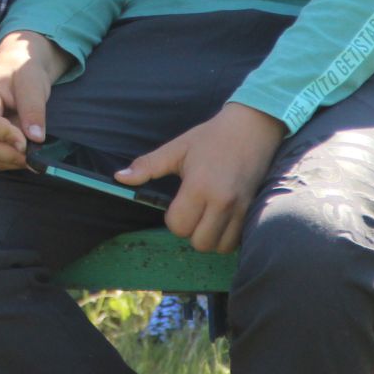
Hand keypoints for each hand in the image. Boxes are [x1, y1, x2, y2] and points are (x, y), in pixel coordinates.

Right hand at [0, 30, 71, 170]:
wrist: (16, 68)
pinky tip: (25, 149)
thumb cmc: (23, 71)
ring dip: (14, 158)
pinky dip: (11, 159)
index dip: (8, 137)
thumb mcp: (33, 83)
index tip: (29, 142)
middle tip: (38, 153)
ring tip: (33, 148)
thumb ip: (33, 109)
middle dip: (13, 153)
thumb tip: (35, 138)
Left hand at [118, 102, 285, 253]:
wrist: (252, 127)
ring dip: (208, 237)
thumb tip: (120, 178)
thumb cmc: (211, 137)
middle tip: (192, 212)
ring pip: (219, 247)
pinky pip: (236, 242)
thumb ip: (147, 166)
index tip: (177, 204)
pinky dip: (226, 238)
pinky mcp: (253, 211)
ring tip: (206, 217)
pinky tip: (220, 221)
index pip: (179, 225)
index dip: (172, 219)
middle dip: (190, 231)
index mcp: (199, 186)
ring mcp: (241, 209)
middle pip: (199, 242)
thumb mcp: (177, 148)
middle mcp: (222, 202)